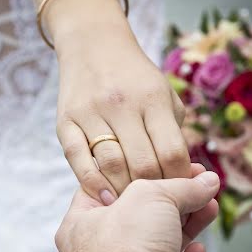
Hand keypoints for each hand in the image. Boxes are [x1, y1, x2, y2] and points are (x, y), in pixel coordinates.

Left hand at [55, 164, 219, 251]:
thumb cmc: (125, 243)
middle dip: (173, 201)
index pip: (107, 189)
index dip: (141, 173)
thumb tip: (207, 181)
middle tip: (200, 187)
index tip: (171, 167)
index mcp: (79, 223)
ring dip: (186, 227)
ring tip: (210, 208)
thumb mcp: (152, 196)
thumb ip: (180, 185)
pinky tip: (198, 250)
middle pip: (138, 218)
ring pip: (155, 247)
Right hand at [56, 16, 189, 205]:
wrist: (92, 45)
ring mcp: (90, 112)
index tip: (181, 195)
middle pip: (143, 164)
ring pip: (111, 165)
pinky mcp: (65, 122)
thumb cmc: (136, 78)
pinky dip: (92, 183)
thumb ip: (175, 131)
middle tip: (156, 206)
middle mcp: (122, 104)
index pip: (171, 152)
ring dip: (124, 193)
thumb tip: (186, 175)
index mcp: (152, 98)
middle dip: (153, 191)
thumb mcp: (165, 94)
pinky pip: (78, 159)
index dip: (179, 180)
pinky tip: (105, 197)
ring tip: (131, 206)